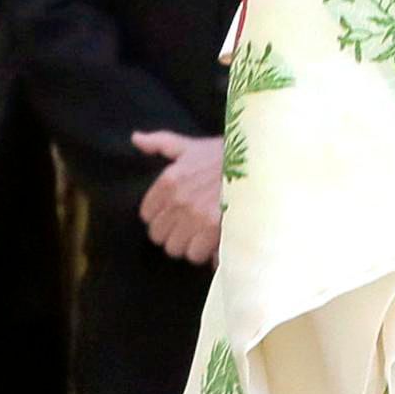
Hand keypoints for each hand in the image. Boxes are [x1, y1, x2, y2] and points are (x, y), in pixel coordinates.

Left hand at [132, 130, 223, 262]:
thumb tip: (136, 139)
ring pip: (177, 248)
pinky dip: (206, 253)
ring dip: (188, 246)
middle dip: (173, 234)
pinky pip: (197, 254)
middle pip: (159, 236)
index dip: (160, 218)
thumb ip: (161, 143)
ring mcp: (195, 215)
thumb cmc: (224, 155)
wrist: (258, 163)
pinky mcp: (214, 229)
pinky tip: (214, 244)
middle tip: (188, 230)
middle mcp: (178, 200)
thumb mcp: (190, 145)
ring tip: (202, 238)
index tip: (174, 217)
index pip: (147, 215)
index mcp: (168, 180)